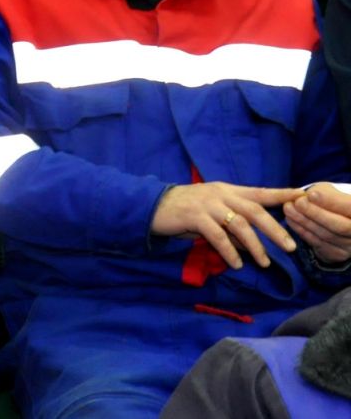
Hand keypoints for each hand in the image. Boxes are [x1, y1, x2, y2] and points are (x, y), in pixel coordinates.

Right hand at [150, 182, 302, 269]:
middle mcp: (220, 194)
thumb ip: (233, 226)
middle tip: (290, 246)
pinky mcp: (194, 216)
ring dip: (255, 245)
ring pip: (239, 224)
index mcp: (227, 190)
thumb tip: (253, 245)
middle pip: (254, 210)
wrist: (153, 206)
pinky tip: (236, 264)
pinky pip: (218, 236)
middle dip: (274, 229)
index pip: (259, 192)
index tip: (300, 197)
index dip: (280, 194)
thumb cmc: (186, 210)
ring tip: (264, 263)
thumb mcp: (213, 214)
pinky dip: (229, 251)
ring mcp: (207, 204)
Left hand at [284, 183, 350, 265]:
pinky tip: (291, 220)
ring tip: (288, 208)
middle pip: (340, 226)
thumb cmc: (332, 202)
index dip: (331, 202)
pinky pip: (318, 244)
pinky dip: (303, 232)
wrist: (336, 221)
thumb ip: (324, 194)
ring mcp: (350, 246)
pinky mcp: (337, 254)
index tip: (311, 194)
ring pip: (327, 236)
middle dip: (316, 214)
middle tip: (297, 203)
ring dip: (305, 222)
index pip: (350, 208)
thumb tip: (307, 197)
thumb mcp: (331, 192)